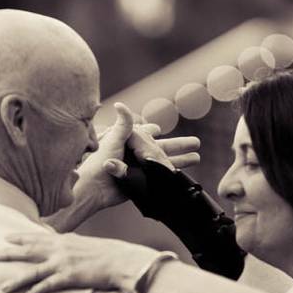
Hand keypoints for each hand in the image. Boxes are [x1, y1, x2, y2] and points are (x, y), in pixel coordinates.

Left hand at [0, 231, 159, 292]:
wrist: (121, 260)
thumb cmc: (108, 253)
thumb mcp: (87, 244)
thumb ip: (73, 245)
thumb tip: (65, 245)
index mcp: (64, 240)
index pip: (37, 237)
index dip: (20, 237)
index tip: (6, 237)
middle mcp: (60, 249)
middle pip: (29, 251)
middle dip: (9, 253)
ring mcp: (63, 263)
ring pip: (34, 271)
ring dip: (17, 279)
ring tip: (3, 286)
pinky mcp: (69, 277)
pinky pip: (49, 285)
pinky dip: (37, 290)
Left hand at [75, 103, 200, 211]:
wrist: (95, 188)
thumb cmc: (100, 161)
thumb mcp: (113, 139)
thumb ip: (123, 124)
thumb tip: (120, 104)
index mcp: (129, 141)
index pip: (147, 134)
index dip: (154, 132)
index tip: (160, 130)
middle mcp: (135, 154)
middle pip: (162, 147)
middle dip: (180, 145)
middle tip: (197, 142)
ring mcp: (140, 168)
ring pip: (165, 162)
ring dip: (181, 159)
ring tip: (198, 157)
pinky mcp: (142, 181)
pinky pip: (161, 176)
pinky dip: (173, 174)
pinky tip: (184, 174)